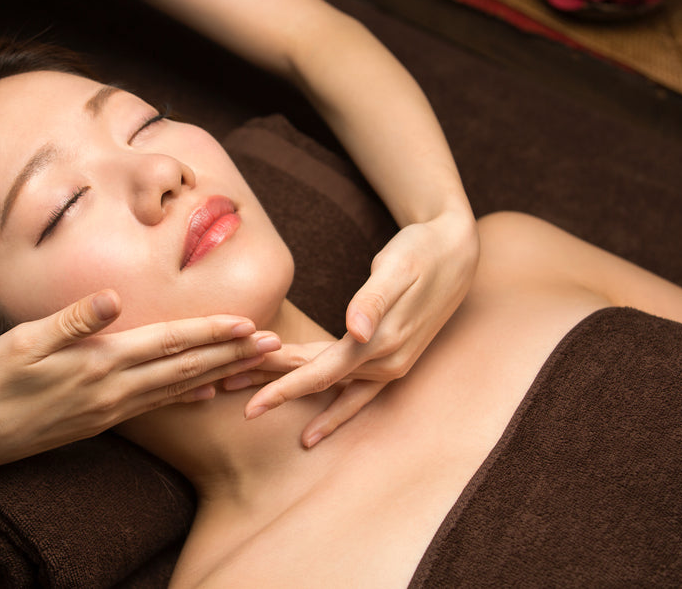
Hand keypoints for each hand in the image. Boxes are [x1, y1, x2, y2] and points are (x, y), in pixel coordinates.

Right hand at [0, 289, 279, 477]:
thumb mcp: (23, 342)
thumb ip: (72, 320)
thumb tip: (113, 298)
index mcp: (99, 365)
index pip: (168, 344)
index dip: (210, 332)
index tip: (248, 323)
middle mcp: (114, 392)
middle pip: (185, 369)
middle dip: (231, 355)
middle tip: (273, 347)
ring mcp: (110, 411)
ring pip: (177, 391)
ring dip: (218, 375)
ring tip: (252, 366)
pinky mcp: (101, 423)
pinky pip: (156, 408)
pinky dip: (186, 399)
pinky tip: (205, 395)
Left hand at [243, 211, 478, 446]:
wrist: (457, 252)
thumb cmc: (422, 252)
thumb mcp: (398, 268)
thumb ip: (374, 301)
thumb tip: (355, 332)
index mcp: (380, 343)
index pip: (321, 373)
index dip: (283, 389)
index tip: (250, 407)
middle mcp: (385, 363)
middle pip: (317, 382)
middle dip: (271, 388)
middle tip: (224, 392)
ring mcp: (390, 366)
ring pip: (329, 387)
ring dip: (289, 392)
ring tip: (247, 399)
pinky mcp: (390, 361)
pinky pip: (355, 395)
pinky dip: (332, 411)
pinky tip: (311, 430)